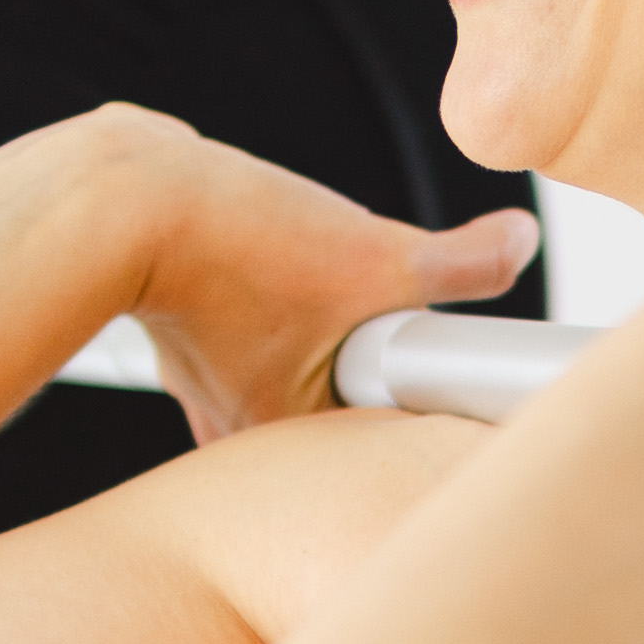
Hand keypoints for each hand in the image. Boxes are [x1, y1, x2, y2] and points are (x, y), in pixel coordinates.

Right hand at [102, 106, 539, 443]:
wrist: (117, 194)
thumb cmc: (234, 240)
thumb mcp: (375, 253)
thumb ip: (462, 264)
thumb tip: (525, 243)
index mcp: (286, 434)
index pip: (376, 449)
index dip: (419, 422)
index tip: (455, 401)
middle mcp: (234, 426)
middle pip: (334, 419)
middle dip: (372, 383)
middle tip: (404, 344)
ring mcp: (201, 380)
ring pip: (288, 374)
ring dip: (317, 338)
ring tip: (329, 293)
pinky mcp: (184, 327)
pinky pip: (243, 333)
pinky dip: (264, 308)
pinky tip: (272, 277)